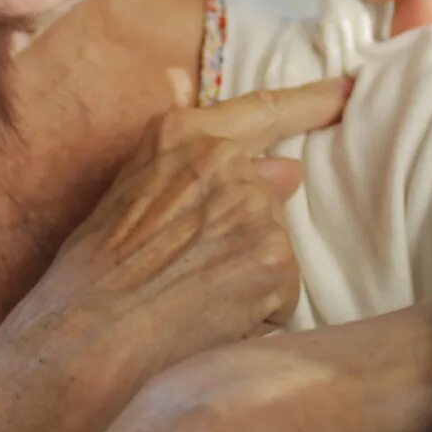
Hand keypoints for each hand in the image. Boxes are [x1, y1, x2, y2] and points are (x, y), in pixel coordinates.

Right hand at [0, 78, 348, 431]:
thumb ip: (200, 175)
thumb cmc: (92, 280)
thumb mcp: (131, 199)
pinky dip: (257, 314)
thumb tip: (287, 170)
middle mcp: (224, 160)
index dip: (313, 100)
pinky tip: (210, 323)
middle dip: (246, 235)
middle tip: (193, 275)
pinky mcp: (274, 258)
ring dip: (249, 278)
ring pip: (276, 247)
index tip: (348, 91)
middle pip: (269, 196)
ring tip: (190, 302)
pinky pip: (283, 293)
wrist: (83, 340)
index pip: (266, 108)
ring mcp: (253, 208)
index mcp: (182, 135)